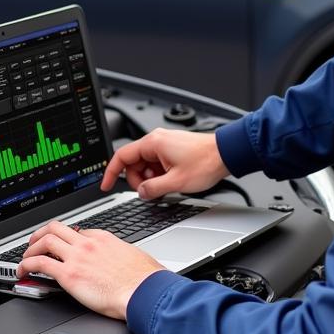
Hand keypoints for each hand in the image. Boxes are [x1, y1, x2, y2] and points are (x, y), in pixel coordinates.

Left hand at [17, 220, 164, 319]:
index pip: (78, 232)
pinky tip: (22, 271)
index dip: (67, 239)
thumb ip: (122, 254)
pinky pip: (40, 263)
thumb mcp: (134, 256)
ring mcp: (77, 257)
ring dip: (31, 248)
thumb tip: (121, 259)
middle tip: (35, 243)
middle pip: (57, 228)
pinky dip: (26, 265)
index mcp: (104, 238)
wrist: (145, 292)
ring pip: (45, 240)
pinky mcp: (69, 274)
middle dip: (42, 234)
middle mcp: (87, 243)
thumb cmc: (146, 280)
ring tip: (26, 257)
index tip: (62, 247)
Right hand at [100, 127, 227, 198]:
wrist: (227, 154)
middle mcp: (157, 140)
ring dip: (150, 178)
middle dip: (138, 180)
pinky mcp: (172, 149)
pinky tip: (171, 181)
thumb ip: (153, 189)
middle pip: (134, 163)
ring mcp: (165, 144)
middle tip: (150, 191)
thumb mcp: (176, 182)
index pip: (121, 157)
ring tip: (166, 186)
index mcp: (153, 143)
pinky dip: (159, 175)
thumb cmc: (206, 162)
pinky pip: (157, 163)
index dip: (111, 173)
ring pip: (146, 164)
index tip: (106, 185)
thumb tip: (141, 193)